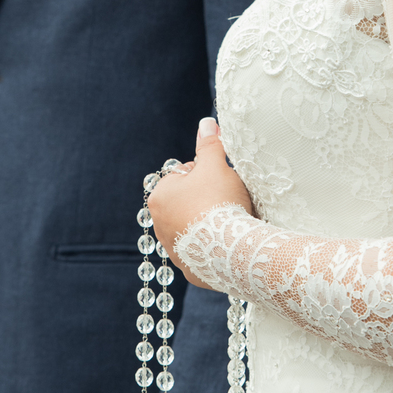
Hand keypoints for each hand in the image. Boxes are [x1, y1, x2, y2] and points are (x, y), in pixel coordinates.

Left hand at [148, 118, 251, 285]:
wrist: (232, 248)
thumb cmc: (219, 201)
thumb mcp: (215, 165)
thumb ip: (209, 144)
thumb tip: (206, 123)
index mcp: (159, 196)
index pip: (184, 175)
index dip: (207, 174)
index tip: (220, 182)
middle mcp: (159, 224)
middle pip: (188, 201)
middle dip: (207, 199)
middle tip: (227, 201)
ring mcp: (173, 249)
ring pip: (195, 226)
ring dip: (209, 222)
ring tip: (229, 222)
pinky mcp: (190, 269)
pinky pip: (204, 251)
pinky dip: (214, 246)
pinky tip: (228, 241)